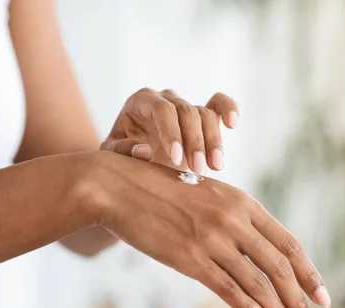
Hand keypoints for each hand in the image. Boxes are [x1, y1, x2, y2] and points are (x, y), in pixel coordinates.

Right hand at [89, 152, 331, 307]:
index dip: (309, 272)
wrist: (120, 186)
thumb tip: (257, 248)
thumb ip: (235, 218)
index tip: (322, 295)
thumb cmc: (164, 190)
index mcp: (243, 203)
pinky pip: (229, 288)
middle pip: (280, 266)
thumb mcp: (209, 195)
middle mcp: (234, 220)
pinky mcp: (189, 257)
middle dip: (300, 299)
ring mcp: (213, 239)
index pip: (288, 243)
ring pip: (258, 281)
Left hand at [100, 88, 238, 174]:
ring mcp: (185, 107)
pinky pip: (219, 105)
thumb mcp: (112, 159)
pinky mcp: (203, 116)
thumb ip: (122, 152)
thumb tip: (144, 150)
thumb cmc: (120, 160)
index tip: (175, 158)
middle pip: (187, 111)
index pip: (161, 109)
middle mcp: (165, 99)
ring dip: (213, 141)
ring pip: (206, 114)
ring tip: (215, 167)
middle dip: (195, 141)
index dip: (171, 131)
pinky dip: (229, 110)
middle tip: (198, 169)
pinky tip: (233, 124)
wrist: (133, 168)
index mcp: (141, 102)